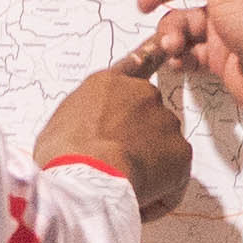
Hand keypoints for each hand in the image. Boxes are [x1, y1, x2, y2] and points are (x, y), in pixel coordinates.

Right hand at [38, 60, 190, 218]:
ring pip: (161, 150)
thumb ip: (85, 119)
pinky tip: (135, 199)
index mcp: (108, 85)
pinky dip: (159, 194)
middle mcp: (142, 94)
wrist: (86, 176)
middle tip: (114, 167)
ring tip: (118, 186)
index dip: (151, 53)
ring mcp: (165, 121)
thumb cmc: (62, 155)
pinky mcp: (181, 151)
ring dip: (147, 170)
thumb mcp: (61, 125)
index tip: (168, 43)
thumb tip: (88, 137)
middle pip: (148, 119)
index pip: (135, 63)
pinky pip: (172, 179)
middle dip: (138, 142)